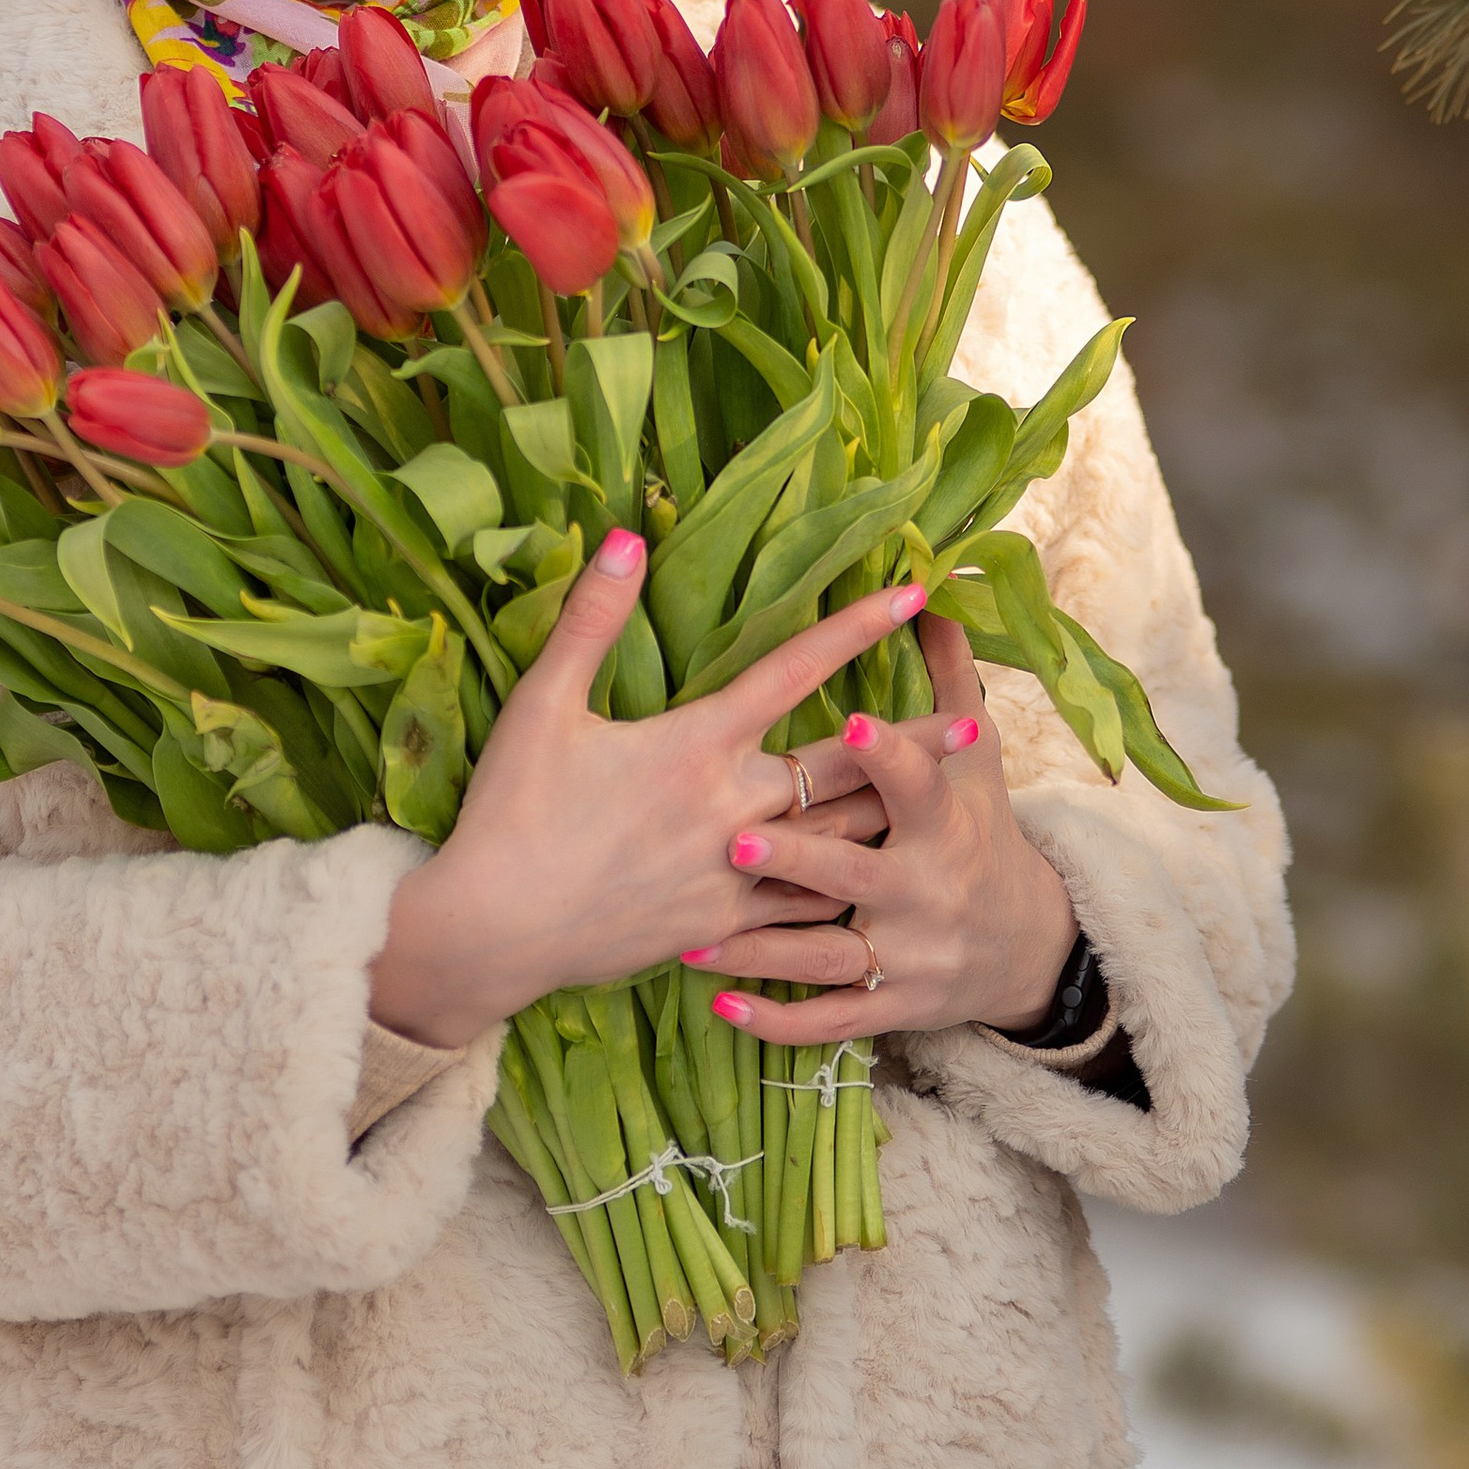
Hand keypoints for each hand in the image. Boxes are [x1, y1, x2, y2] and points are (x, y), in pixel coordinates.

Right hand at [369, 537, 951, 1047]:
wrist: (491, 932)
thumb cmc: (510, 813)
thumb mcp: (543, 705)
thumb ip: (591, 619)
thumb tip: (625, 536)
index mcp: (697, 743)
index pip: (794, 670)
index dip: (857, 627)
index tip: (913, 596)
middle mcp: (732, 808)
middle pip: (843, 765)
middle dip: (912, 743)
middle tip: (977, 724)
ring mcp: (734, 875)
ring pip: (837, 843)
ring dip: (893, 821)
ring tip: (950, 807)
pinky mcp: (722, 927)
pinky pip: (803, 912)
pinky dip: (843, 893)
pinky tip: (876, 889)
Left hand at [681, 613, 1078, 1044]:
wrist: (1025, 946)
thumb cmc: (983, 830)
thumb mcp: (980, 758)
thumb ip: (947, 677)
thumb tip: (933, 586)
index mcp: (944, 824)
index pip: (917, 785)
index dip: (891, 756)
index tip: (854, 723)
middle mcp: (925, 891)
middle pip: (859, 872)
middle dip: (803, 858)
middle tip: (739, 839)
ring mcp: (906, 956)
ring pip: (827, 954)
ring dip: (761, 950)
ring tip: (691, 940)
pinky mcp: (887, 1007)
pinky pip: (825, 1019)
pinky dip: (775, 1018)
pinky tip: (720, 1005)